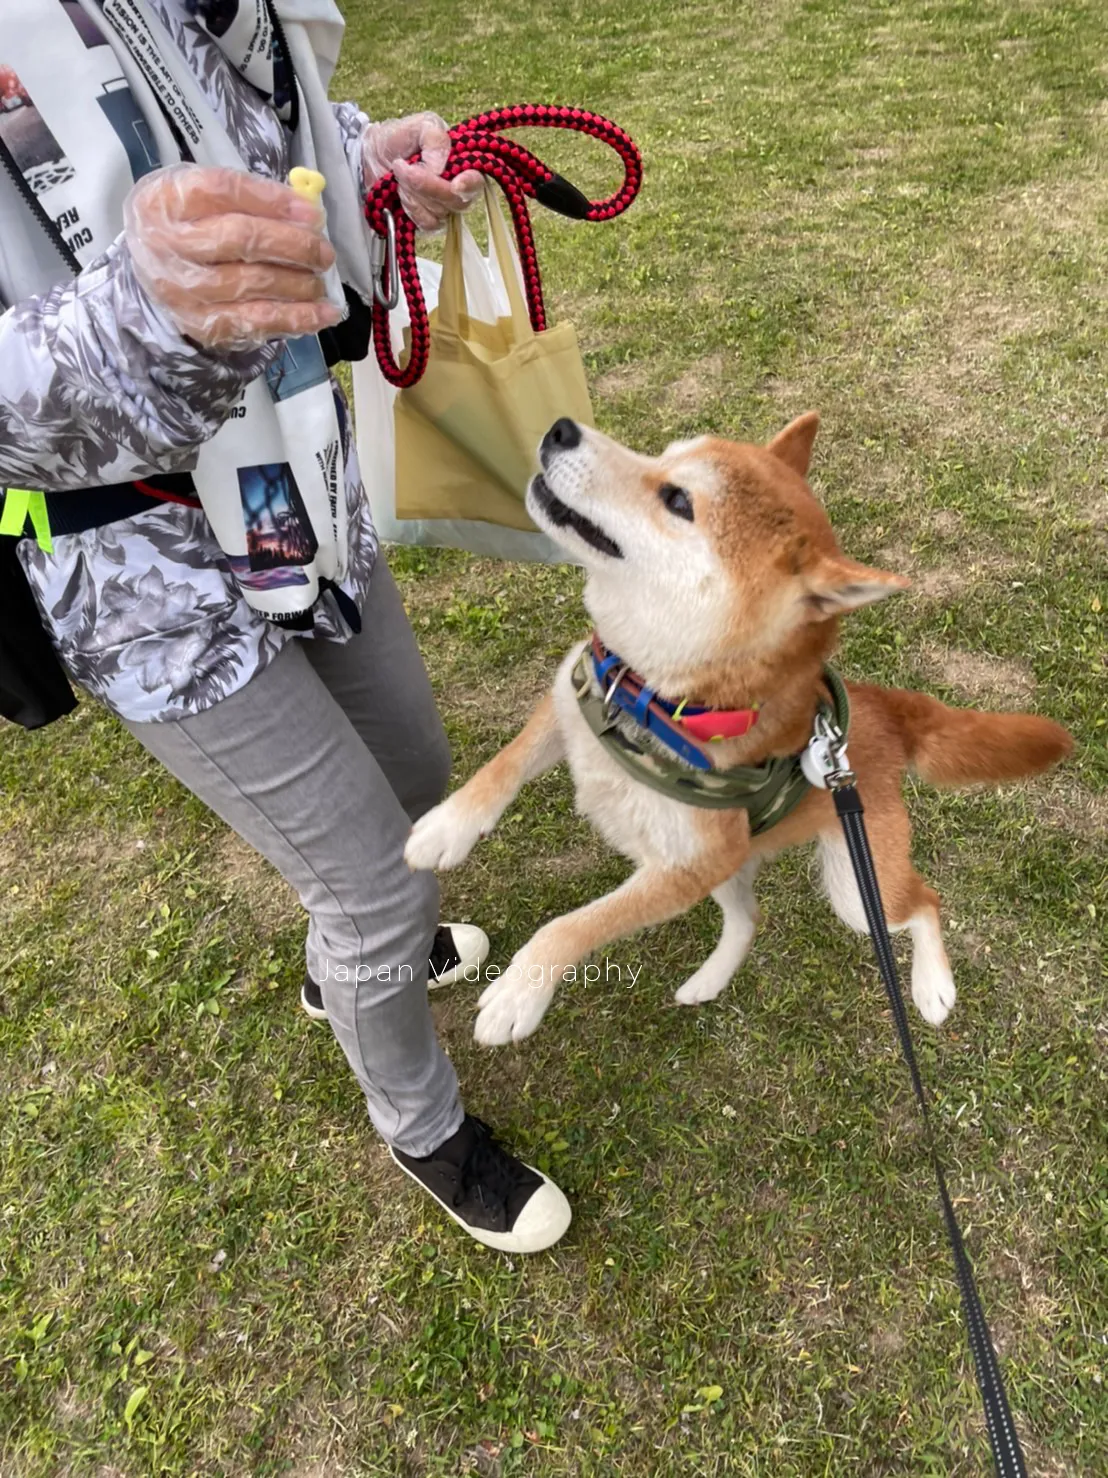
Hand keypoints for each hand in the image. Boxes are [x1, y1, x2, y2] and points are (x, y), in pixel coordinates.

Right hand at [123, 164, 342, 349]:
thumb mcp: (204, 198)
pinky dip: (296, 318)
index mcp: (167, 199)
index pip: (224, 191)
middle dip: (292, 245)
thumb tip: (307, 213)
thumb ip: (249, 198)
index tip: (311, 212)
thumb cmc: (189, 225)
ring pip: (251, 283)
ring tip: (320, 280)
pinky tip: (323, 314)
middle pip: (240, 239)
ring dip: (297, 283)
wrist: (153, 271)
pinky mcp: (202, 324)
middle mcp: (169, 244)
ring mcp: (184, 289)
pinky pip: (256, 322)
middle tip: (324, 252)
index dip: (272, 200)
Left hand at [362, 111, 482, 231]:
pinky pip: (427, 223)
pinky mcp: (429, 221)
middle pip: (457, 200)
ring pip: (439, 212)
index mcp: (462, 162)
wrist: (369, 158)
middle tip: (403, 168)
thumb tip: (439, 168)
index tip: (455, 184)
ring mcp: (444, 207)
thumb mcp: (420, 125)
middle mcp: (458, 187)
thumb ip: (435, 139)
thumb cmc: (397, 139)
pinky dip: (410, 208)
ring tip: (399, 176)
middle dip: (427, 186)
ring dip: (413, 194)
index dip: (469, 184)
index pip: (477, 180)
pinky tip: (400, 194)